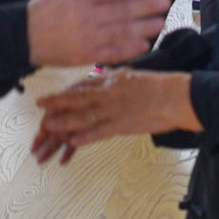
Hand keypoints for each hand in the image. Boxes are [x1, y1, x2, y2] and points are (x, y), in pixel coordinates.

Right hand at [25, 0, 170, 68]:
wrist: (22, 35)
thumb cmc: (45, 7)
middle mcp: (83, 15)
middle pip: (122, 9)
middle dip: (147, 6)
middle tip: (165, 2)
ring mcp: (84, 37)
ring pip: (121, 31)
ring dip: (144, 27)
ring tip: (160, 21)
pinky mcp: (83, 55)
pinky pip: (111, 52)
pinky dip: (129, 48)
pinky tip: (144, 43)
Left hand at [33, 69, 201, 163]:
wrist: (179, 96)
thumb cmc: (161, 87)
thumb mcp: (134, 77)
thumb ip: (119, 79)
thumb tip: (108, 78)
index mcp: (112, 81)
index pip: (83, 85)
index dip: (65, 92)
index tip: (52, 95)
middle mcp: (109, 93)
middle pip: (77, 98)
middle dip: (56, 102)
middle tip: (39, 105)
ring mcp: (115, 109)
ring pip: (83, 115)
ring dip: (64, 121)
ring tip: (46, 125)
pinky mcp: (124, 124)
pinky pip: (100, 131)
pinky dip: (86, 136)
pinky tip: (72, 141)